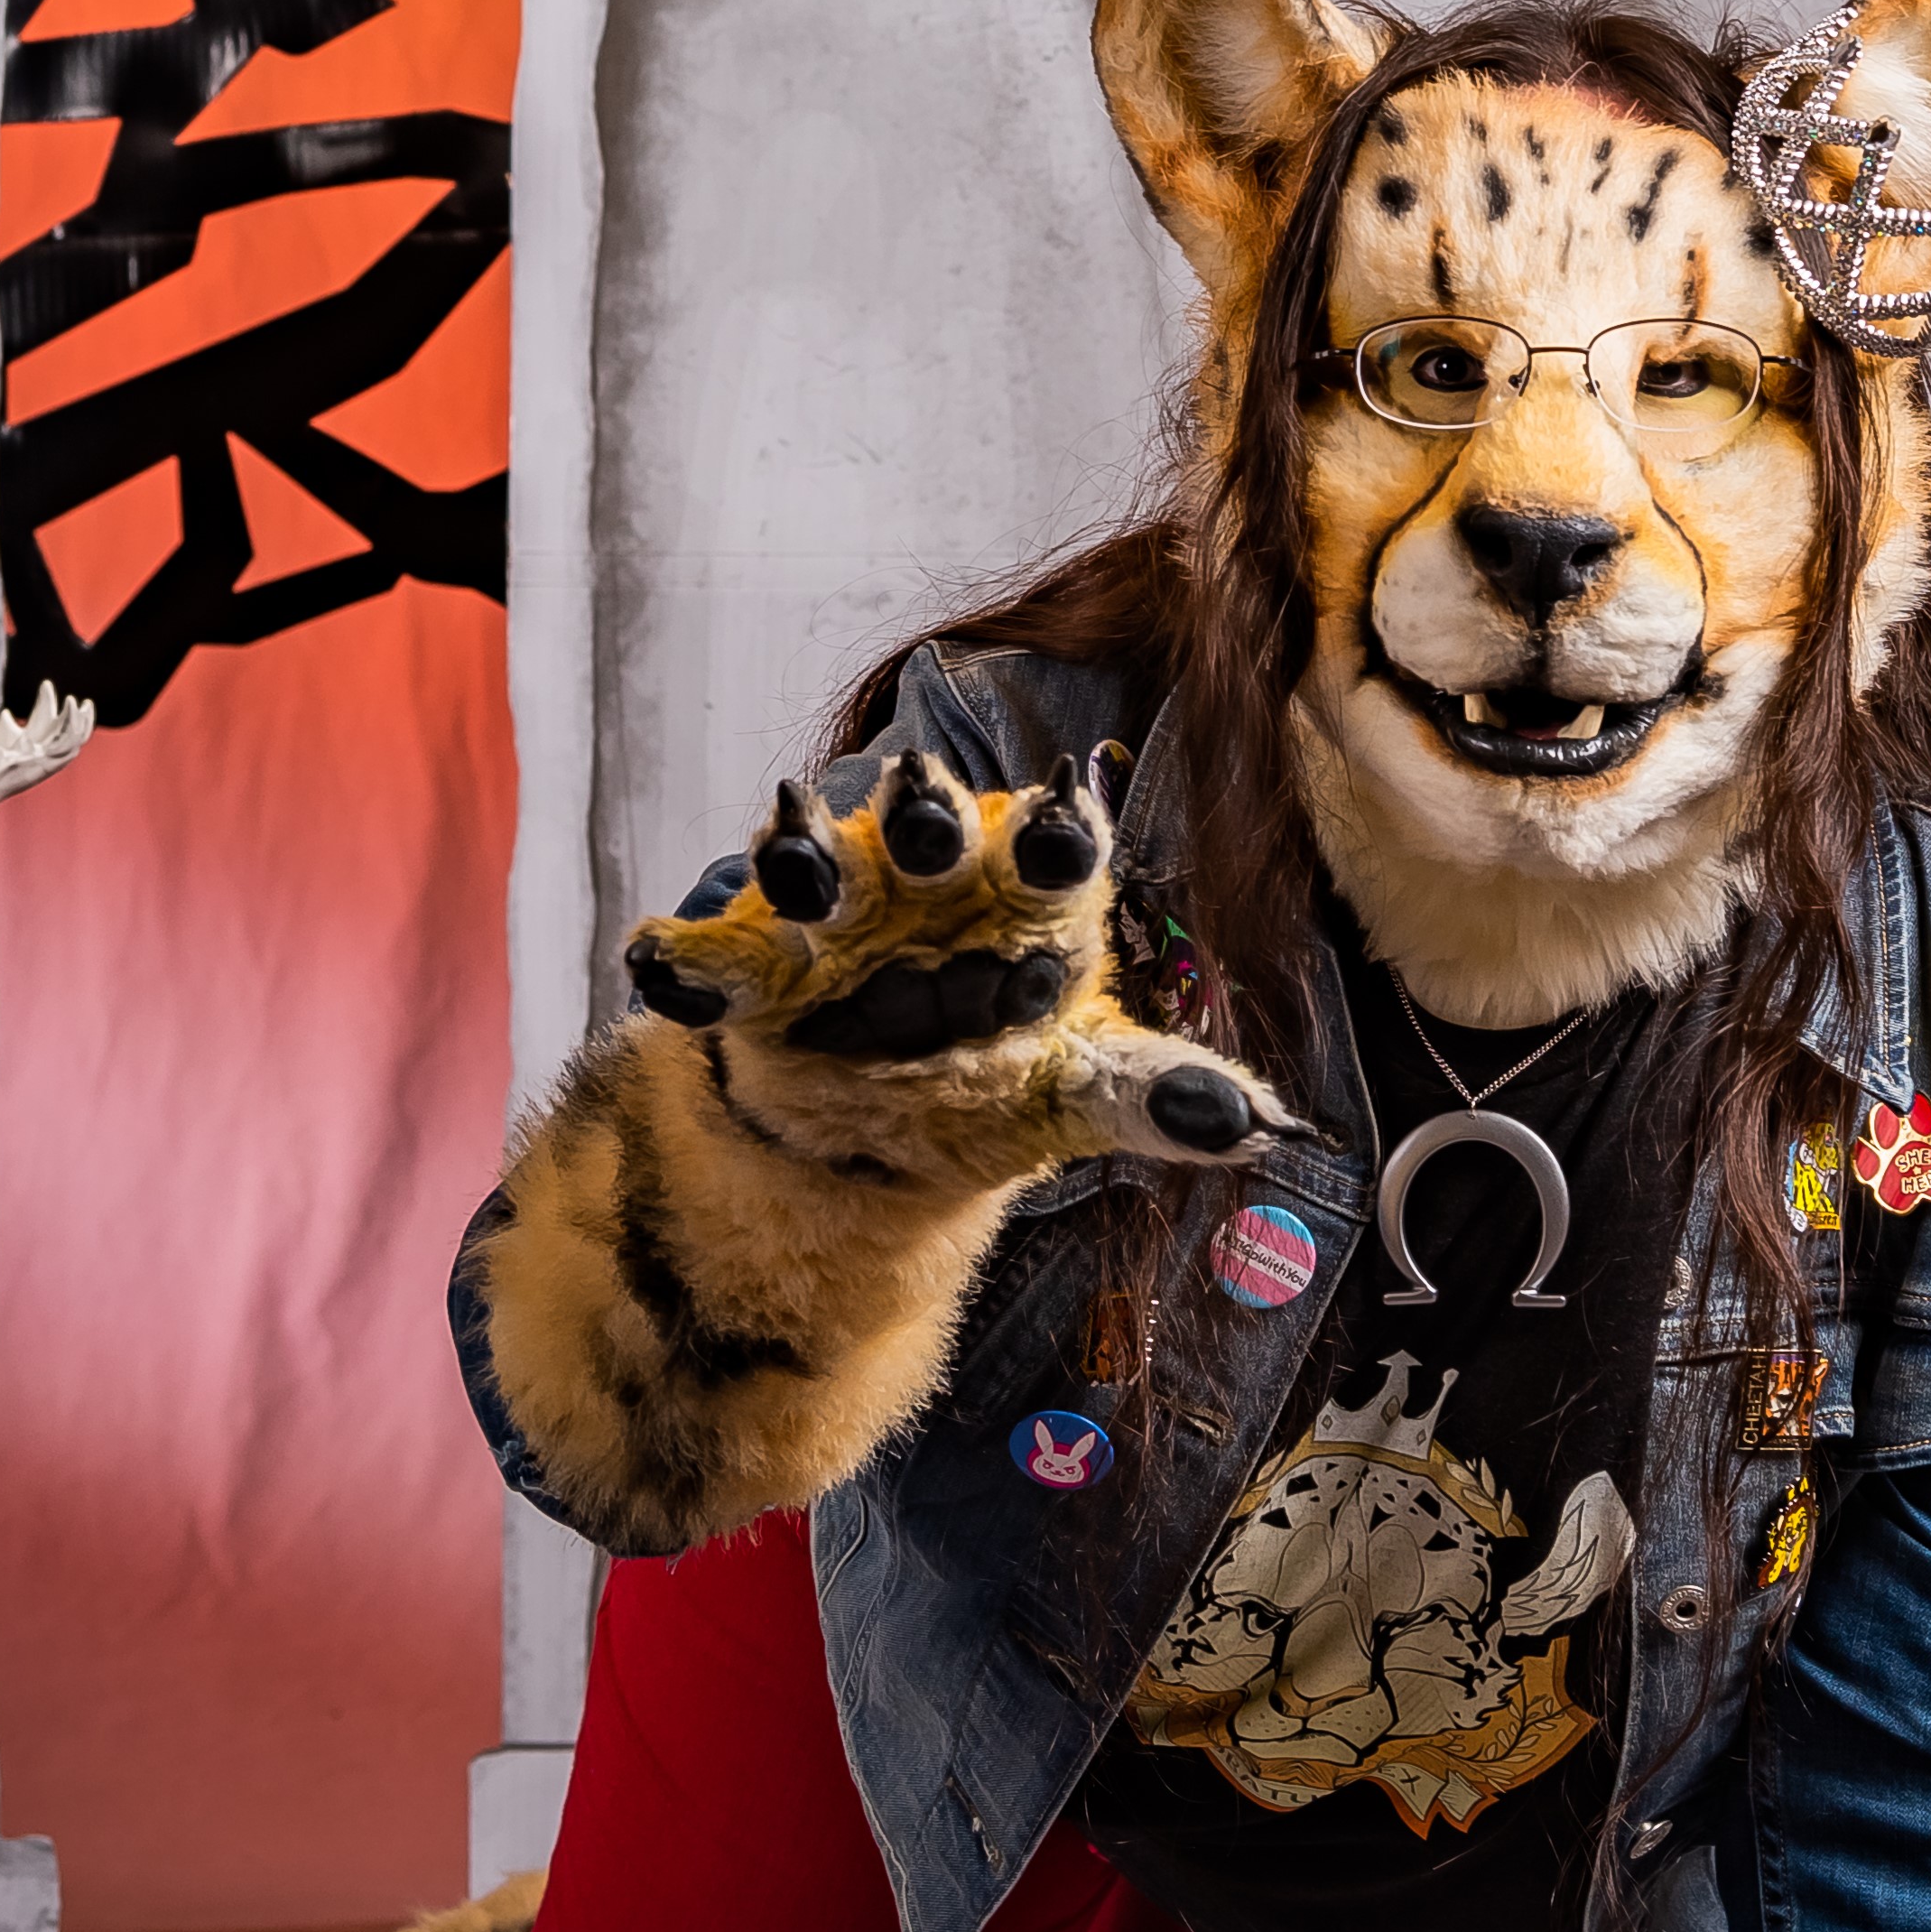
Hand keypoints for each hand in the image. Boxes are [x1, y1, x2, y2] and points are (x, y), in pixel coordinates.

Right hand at [623, 745, 1290, 1182]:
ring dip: (801, 858)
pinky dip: (686, 961)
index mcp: (1023, 892)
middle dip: (924, 811)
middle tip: (922, 801)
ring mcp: (832, 915)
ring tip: (792, 857)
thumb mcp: (1079, 1086)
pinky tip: (665, 963)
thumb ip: (1161, 1098)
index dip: (1057, 832)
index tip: (1066, 821)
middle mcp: (927, 882)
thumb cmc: (996, 1070)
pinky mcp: (750, 965)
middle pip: (928, 826)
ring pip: (813, 866)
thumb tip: (1265, 1128)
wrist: (875, 1130)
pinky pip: (710, 957)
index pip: (1051, 847)